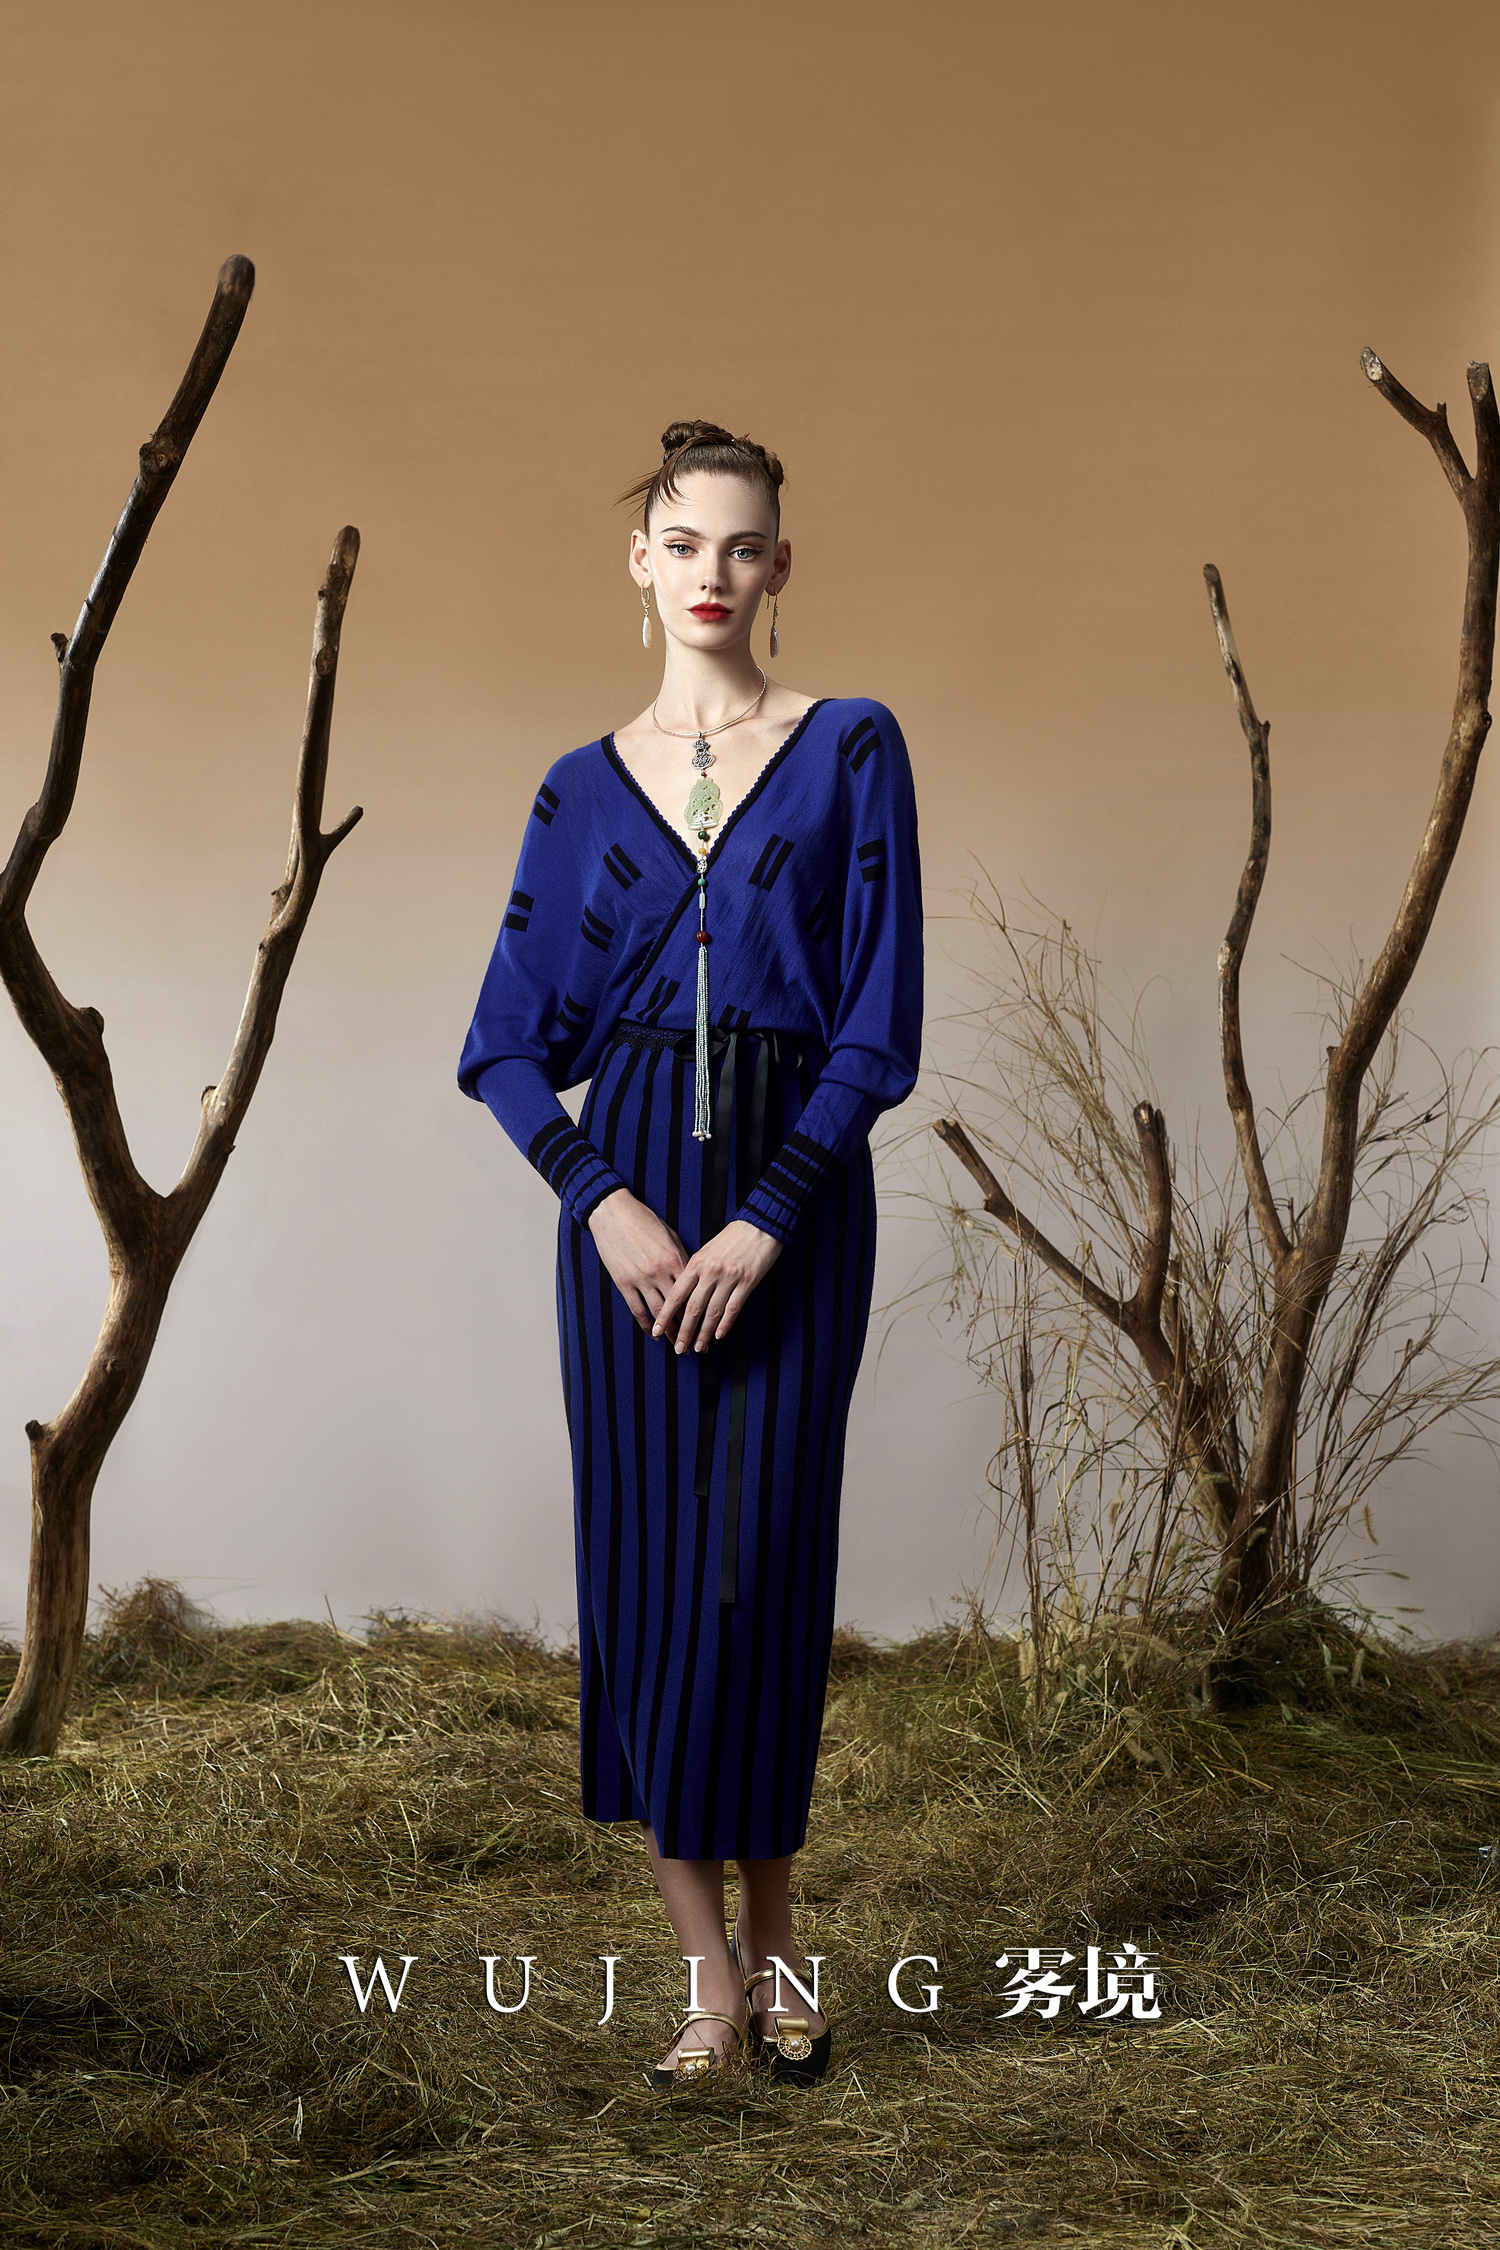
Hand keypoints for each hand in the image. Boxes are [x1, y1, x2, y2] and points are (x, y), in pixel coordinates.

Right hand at [587, 1188, 688, 1332]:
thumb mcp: (670, 1236)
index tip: (710, 1323)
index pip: (694, 1291)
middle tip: (695, 1342)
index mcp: (675, 1259)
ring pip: (658, 1312)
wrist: (613, 1213)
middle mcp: (660, 1272)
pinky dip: (645, 1324)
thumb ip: (682, 1258)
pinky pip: (637, 1309)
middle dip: (688, 1327)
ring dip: (668, 1331)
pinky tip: (652, 1332)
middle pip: (678, 1307)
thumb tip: (693, 1276)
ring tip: (676, 1343)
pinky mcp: (623, 1282)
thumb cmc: (644, 1220)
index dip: (702, 1310)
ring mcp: (640, 1278)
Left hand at [651, 1219, 782, 1354]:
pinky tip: (719, 1336)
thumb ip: (695, 1270)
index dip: (666, 1315)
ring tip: (699, 1348)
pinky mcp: (748, 1282)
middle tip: (679, 1349)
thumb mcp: (707, 1250)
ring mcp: (729, 1277)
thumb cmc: (731, 1237)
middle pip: (693, 1308)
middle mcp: (710, 1272)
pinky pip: (734, 1307)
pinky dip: (726, 1324)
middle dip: (684, 1331)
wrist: (759, 1225)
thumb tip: (683, 1295)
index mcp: (697, 1263)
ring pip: (713, 1312)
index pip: (676, 1294)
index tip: (658, 1330)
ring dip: (704, 1333)